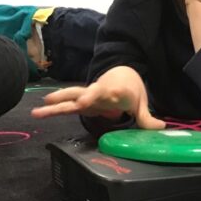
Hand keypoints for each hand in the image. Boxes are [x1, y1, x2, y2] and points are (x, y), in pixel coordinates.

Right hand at [31, 66, 164, 129]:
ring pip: (71, 98)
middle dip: (75, 98)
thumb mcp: (141, 101)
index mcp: (116, 91)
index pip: (109, 93)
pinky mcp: (83, 101)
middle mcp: (100, 92)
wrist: (122, 72)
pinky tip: (38, 112)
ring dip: (56, 103)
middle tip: (59, 102)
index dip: (99, 95)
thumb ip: (147, 117)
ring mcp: (89, 95)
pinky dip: (54, 108)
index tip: (87, 101)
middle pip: (86, 93)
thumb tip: (161, 129)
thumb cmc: (132, 88)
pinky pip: (68, 104)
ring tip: (38, 110)